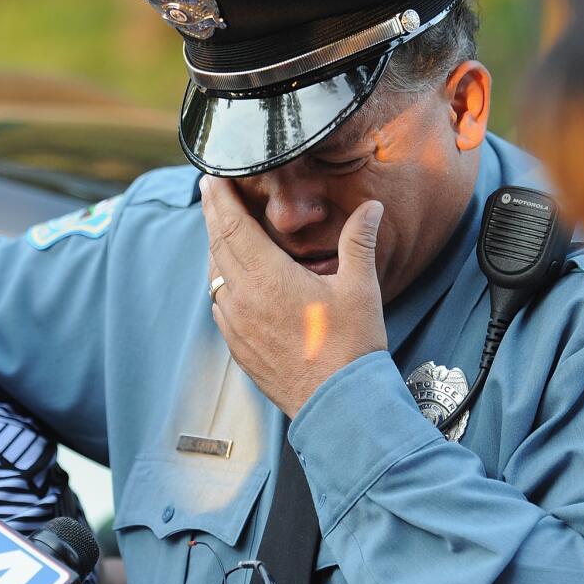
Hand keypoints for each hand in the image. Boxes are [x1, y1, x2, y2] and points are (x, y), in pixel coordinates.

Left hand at [200, 175, 387, 416]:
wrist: (338, 406)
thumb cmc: (350, 348)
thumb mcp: (359, 288)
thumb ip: (359, 241)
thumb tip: (372, 207)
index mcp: (267, 278)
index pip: (232, 226)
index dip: (219, 199)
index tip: (212, 177)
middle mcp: (242, 300)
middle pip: (217, 246)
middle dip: (213, 214)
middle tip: (211, 190)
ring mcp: (236, 325)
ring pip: (214, 275)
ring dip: (216, 248)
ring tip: (222, 228)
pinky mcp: (238, 347)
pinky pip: (219, 303)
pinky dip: (221, 281)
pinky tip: (231, 279)